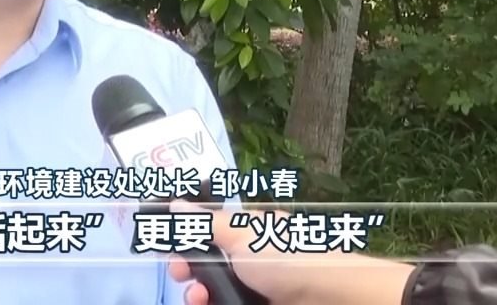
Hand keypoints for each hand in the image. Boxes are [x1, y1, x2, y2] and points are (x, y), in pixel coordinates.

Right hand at [164, 201, 322, 304]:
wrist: (328, 296)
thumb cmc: (283, 257)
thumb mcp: (241, 233)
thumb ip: (206, 222)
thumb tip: (176, 202)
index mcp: (248, 229)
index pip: (209, 230)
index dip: (187, 237)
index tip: (168, 246)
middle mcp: (250, 256)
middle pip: (208, 262)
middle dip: (187, 268)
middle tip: (181, 275)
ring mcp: (256, 285)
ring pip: (214, 289)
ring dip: (197, 293)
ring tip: (197, 299)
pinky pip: (228, 303)